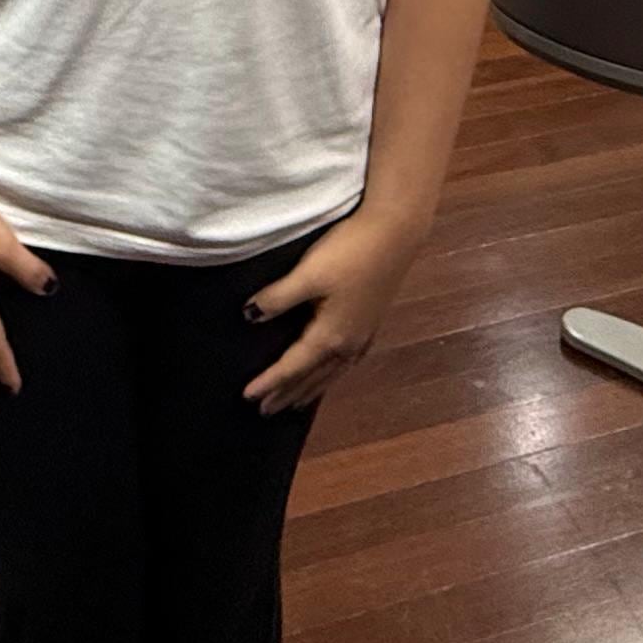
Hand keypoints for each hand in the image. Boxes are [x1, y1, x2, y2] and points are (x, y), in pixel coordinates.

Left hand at [243, 210, 423, 415]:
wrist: (395, 232)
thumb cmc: (351, 251)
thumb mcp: (308, 274)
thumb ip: (278, 297)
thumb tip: (249, 316)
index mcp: (331, 336)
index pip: (292, 367)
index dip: (269, 381)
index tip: (247, 396)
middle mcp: (348, 344)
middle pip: (311, 378)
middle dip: (287, 394)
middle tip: (265, 410)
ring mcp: (363, 335)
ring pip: (330, 375)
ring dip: (309, 390)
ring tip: (294, 403)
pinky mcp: (371, 322)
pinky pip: (344, 365)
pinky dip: (329, 377)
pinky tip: (329, 372)